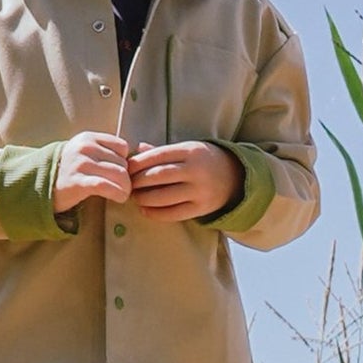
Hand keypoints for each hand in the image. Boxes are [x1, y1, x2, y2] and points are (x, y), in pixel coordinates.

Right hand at [54, 131, 133, 213]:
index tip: (118, 172)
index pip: (122, 147)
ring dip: (125, 188)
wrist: (45, 186)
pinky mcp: (78, 182)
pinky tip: (119, 198)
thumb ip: (106, 150)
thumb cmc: (73, 171)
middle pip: (122, 163)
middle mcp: (84, 148)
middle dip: (126, 178)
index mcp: (88, 138)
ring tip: (122, 193)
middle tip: (122, 187)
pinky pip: (106, 186)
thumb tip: (138, 155)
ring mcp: (80, 164)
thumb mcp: (86, 152)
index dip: (124, 161)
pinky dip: (117, 193)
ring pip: (119, 174)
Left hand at [128, 141, 242, 221]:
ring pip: (164, 196)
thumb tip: (136, 149)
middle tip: (127, 184)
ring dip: (144, 198)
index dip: (138, 162)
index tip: (126, 168)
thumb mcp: (187, 149)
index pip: (158, 155)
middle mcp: (196, 171)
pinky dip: (156, 213)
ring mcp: (199, 191)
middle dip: (138, 181)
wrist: (236, 177)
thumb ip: (162, 151)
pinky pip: (174, 214)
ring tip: (134, 197)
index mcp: (191, 151)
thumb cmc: (204, 160)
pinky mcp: (201, 209)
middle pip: (159, 176)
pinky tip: (145, 210)